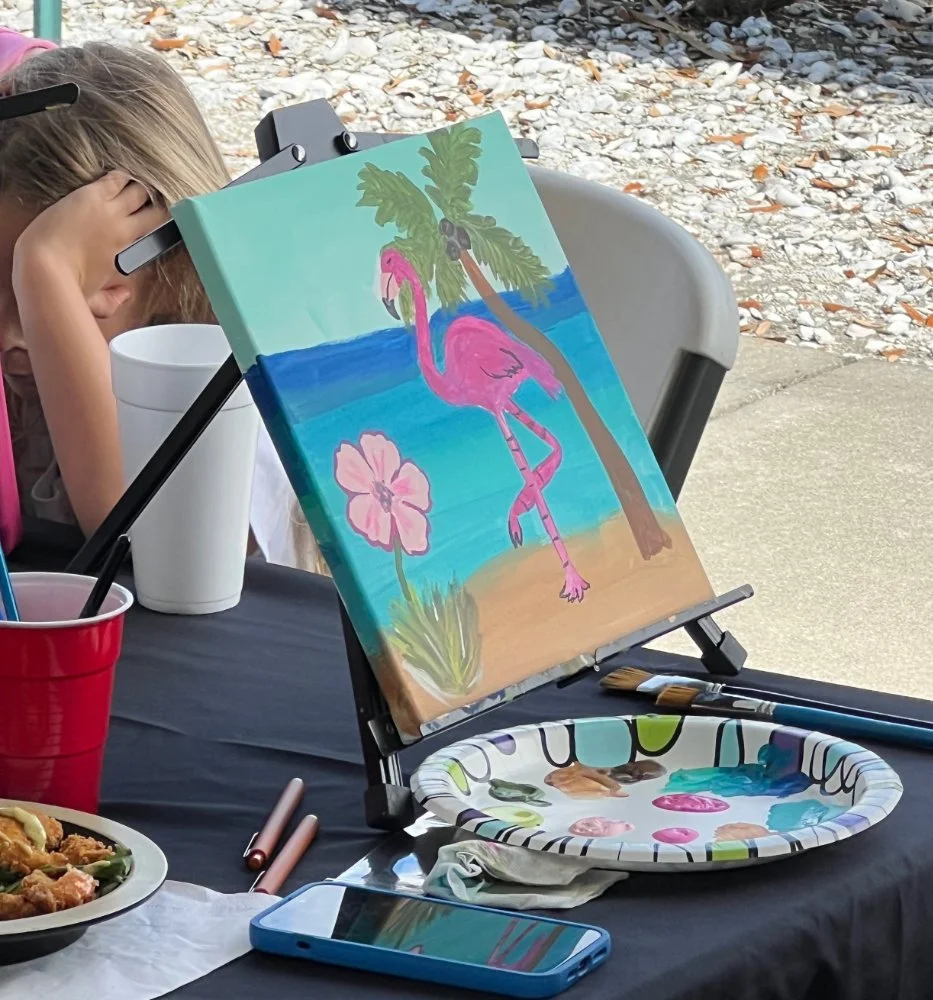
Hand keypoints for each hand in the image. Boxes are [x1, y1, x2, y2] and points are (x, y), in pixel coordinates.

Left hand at [12, 171, 166, 313]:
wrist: (43, 268)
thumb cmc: (68, 286)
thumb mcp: (96, 301)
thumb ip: (113, 300)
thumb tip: (125, 295)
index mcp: (128, 248)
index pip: (157, 227)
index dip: (163, 220)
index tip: (162, 218)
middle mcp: (123, 225)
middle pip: (152, 205)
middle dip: (156, 202)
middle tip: (153, 200)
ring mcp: (107, 208)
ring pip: (137, 188)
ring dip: (141, 187)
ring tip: (139, 187)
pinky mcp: (88, 195)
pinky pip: (115, 179)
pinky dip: (123, 177)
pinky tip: (122, 179)